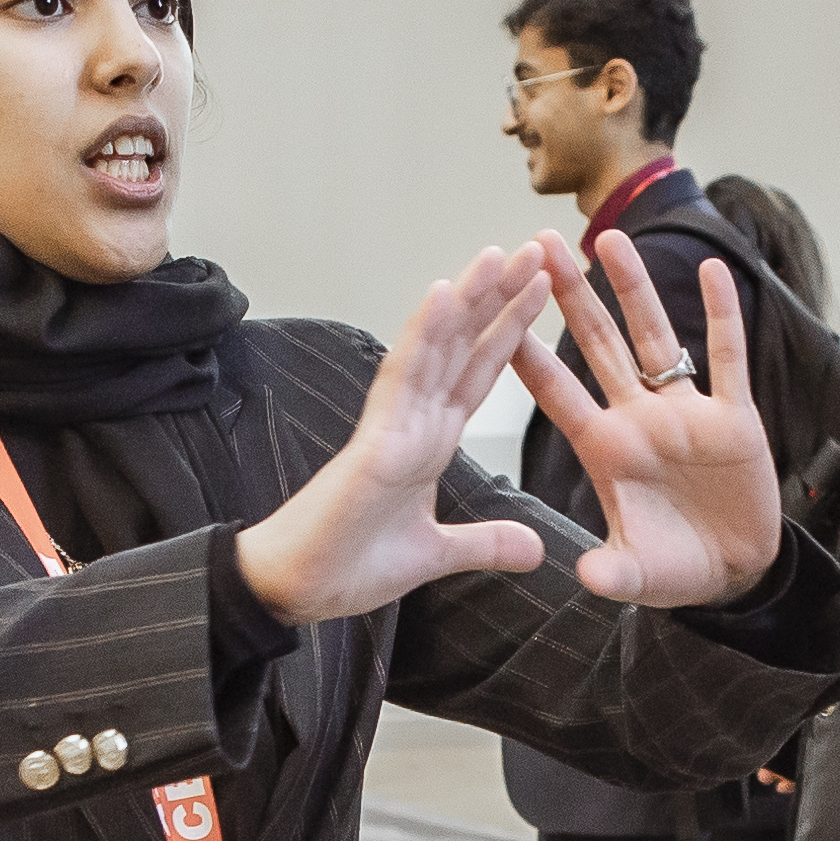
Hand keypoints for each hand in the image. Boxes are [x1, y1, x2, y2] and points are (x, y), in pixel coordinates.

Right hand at [231, 250, 558, 624]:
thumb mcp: (436, 555)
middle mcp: (414, 422)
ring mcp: (393, 426)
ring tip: (498, 253)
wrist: (297, 592)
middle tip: (536, 248)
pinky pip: (403, 378)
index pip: (478, 374)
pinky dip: (423, 334)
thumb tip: (535, 550)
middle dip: (500, 298)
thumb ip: (483, 544)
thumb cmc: (349, 566)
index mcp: (430, 442)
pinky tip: (444, 292)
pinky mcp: (375, 443)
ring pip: (436, 349)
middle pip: (464, 347)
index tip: (541, 289)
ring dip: (467, 299)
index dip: (510, 331)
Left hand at [501, 230, 781, 602]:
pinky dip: (723, 316)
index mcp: (605, 450)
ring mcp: (685, 413)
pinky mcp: (734, 418)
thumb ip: (614, 573)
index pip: (556, 392)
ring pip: (655, 337)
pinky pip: (728, 358)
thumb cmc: (675, 569)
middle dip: (568, 296)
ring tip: (607, 238)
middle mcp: (638, 420)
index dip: (527, 354)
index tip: (495, 311)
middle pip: (596, 345)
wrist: (734, 574)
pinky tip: (714, 272)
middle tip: (538, 245)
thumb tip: (588, 577)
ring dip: (633, 289)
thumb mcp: (638, 574)